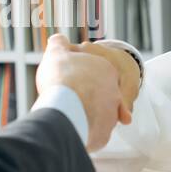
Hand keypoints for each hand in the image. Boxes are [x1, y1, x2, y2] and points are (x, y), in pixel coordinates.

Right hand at [35, 34, 130, 150]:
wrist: (66, 108)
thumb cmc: (62, 79)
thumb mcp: (56, 53)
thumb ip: (58, 44)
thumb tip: (58, 39)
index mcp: (105, 69)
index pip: (92, 72)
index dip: (76, 75)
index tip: (64, 80)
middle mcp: (113, 91)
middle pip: (97, 94)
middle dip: (85, 96)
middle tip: (67, 97)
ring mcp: (111, 113)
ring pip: (98, 113)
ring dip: (87, 113)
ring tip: (69, 114)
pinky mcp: (104, 133)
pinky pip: (94, 131)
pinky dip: (86, 129)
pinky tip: (73, 126)